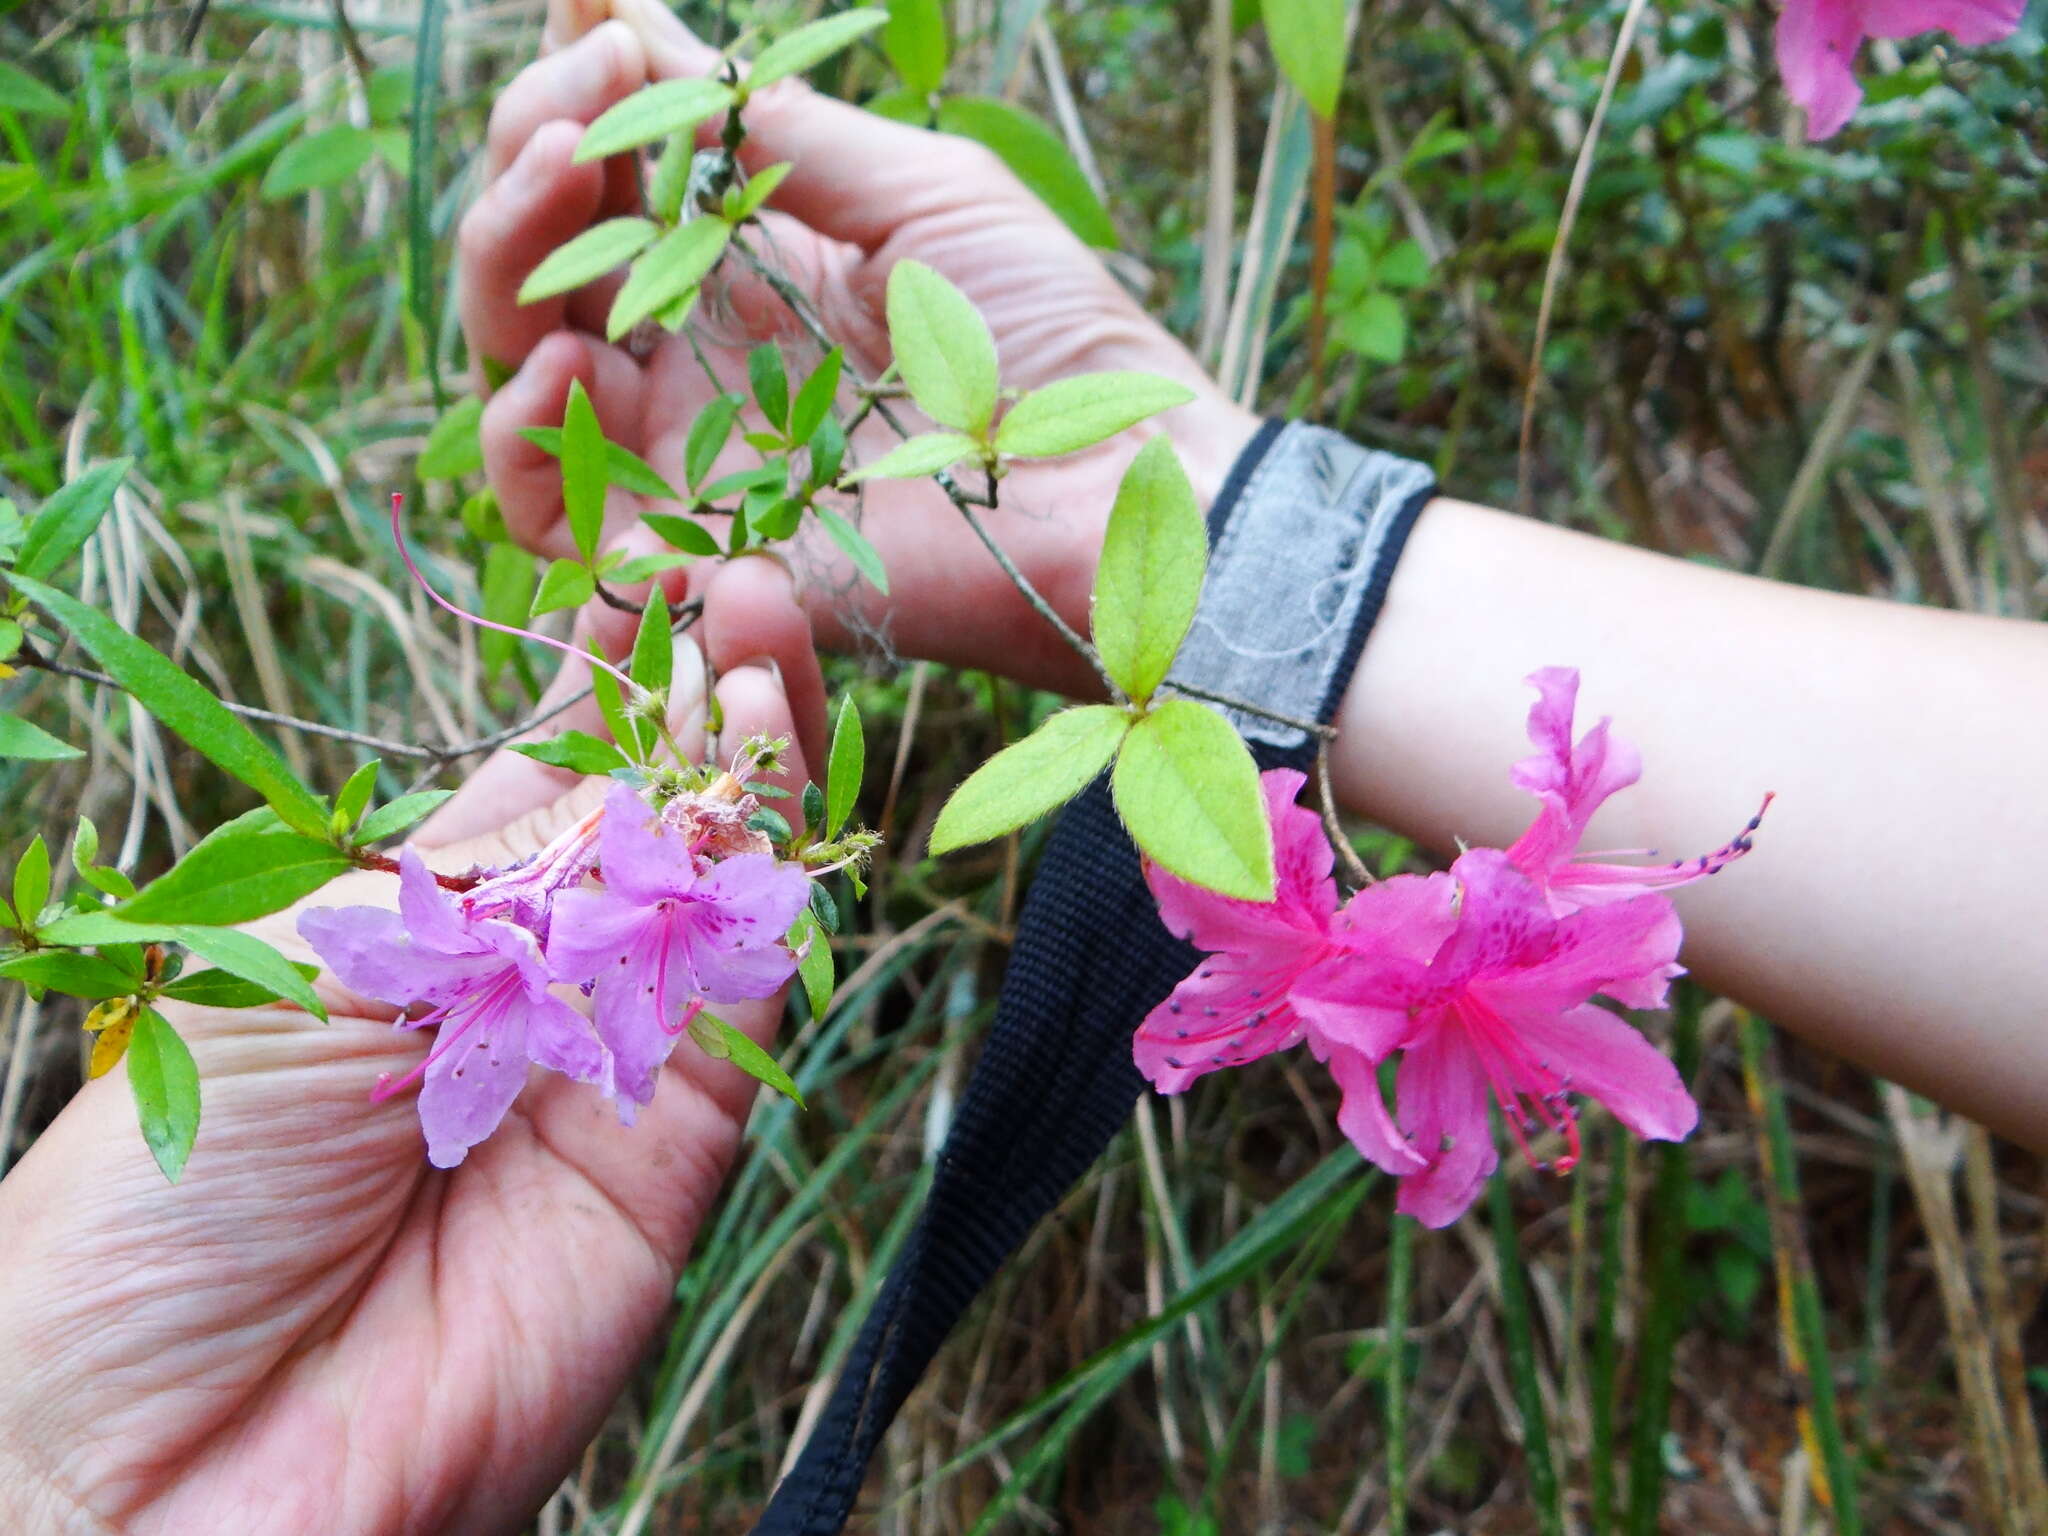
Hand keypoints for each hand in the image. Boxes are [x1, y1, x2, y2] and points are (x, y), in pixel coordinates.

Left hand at [0, 568, 821, 1533]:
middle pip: (645, 821)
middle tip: (733, 570)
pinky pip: (745, 993)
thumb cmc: (157, 1200)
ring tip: (760, 620)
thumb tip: (606, 759)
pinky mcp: (676, 1148)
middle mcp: (525, 993)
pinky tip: (759, 756)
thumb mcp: (298, 974)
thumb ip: (474, 872)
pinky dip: (769, 876)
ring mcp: (609, 1066)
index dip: (592, 677)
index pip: (536, 781)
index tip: (639, 564)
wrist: (159, 1464)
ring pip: (715, 888)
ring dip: (745, 757)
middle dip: (687, 697)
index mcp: (411, 937)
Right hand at [458, 0, 1260, 697]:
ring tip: (560, 177)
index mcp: (741, 266)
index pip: (607, 178)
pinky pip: (554, 512)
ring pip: (517, 366)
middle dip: (528, 159)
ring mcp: (681, 454)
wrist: (1115, 481)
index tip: (595, 24)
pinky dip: (523, 436)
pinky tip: (563, 362)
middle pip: (537, 262)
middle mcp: (690, 357)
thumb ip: (775, 130)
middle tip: (577, 109)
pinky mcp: (689, 552)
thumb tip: (629, 16)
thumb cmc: (1046, 335)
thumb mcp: (914, 193)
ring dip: (502, 260)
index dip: (573, 95)